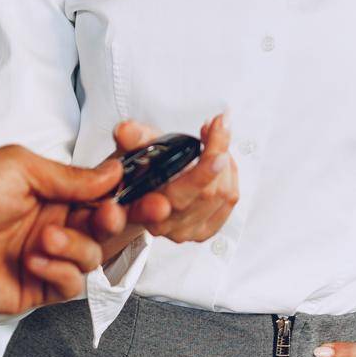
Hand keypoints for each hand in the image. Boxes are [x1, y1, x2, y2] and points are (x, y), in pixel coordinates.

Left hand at [0, 146, 121, 314]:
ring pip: (94, 257)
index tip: (142, 190)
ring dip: (76, 246)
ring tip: (44, 237)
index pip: (101, 192)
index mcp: (53, 191)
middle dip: (115, 221)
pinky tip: (33, 259)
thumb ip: (71, 176)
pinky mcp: (37, 287)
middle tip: (109, 215)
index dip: (124, 193)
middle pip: (107, 227)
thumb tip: (114, 173)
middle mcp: (55, 223)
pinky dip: (60, 270)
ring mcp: (47, 256)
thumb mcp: (21, 168)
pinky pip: (71, 285)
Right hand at [77, 115, 238, 262]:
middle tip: (218, 126)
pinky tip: (220, 158)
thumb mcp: (130, 150)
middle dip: (217, 153)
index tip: (218, 157)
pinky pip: (230, 199)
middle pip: (206, 192)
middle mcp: (164, 225)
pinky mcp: (205, 230)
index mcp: (141, 208)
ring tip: (213, 137)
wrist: (141, 194)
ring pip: (222, 194)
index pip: (178, 198)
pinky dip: (230, 172)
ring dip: (224, 158)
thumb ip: (131, 139)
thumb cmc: (137, 173)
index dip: (199, 178)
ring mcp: (187, 230)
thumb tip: (126, 130)